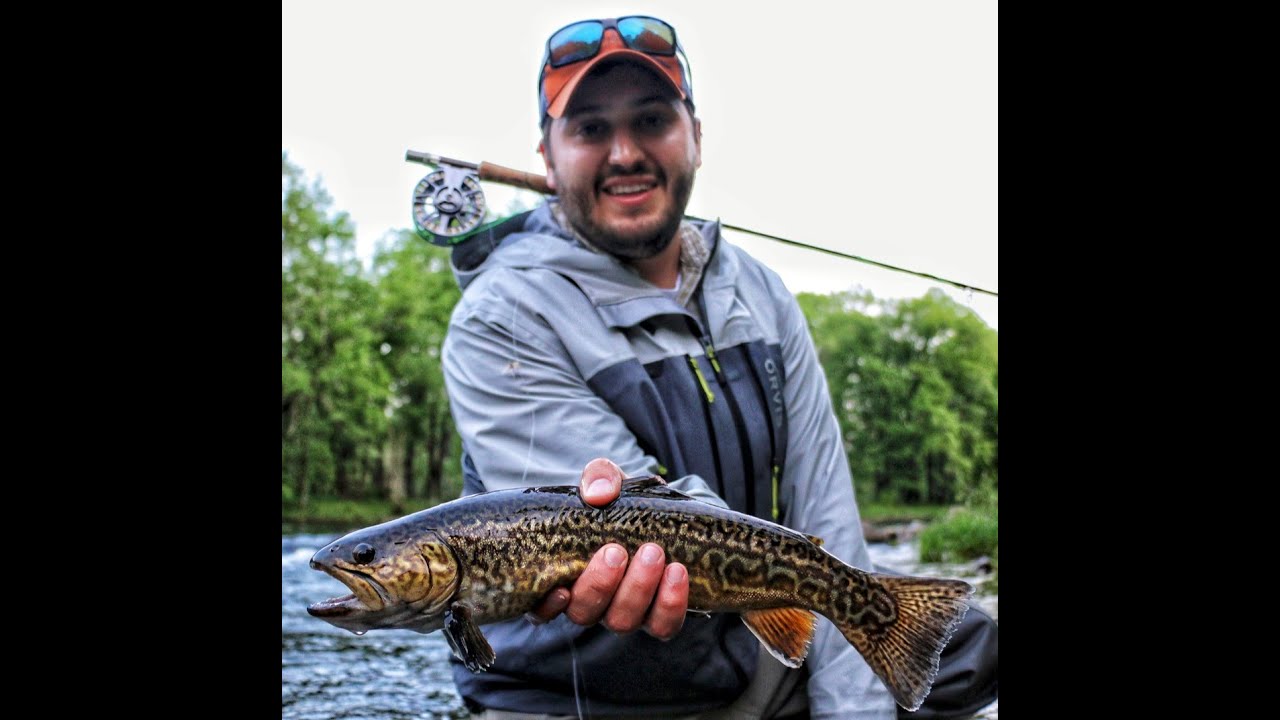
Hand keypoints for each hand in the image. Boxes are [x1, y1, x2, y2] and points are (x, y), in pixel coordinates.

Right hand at [526, 458, 688, 639]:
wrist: (669, 513)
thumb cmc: (625, 502)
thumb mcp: (609, 481)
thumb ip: (599, 477)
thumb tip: (597, 494)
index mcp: (566, 575)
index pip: (541, 607)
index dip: (545, 606)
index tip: (560, 588)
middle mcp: (592, 602)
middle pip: (584, 613)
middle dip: (600, 584)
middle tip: (616, 551)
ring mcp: (626, 612)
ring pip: (622, 621)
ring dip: (637, 587)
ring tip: (653, 553)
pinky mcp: (661, 616)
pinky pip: (663, 625)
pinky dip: (670, 603)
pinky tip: (676, 573)